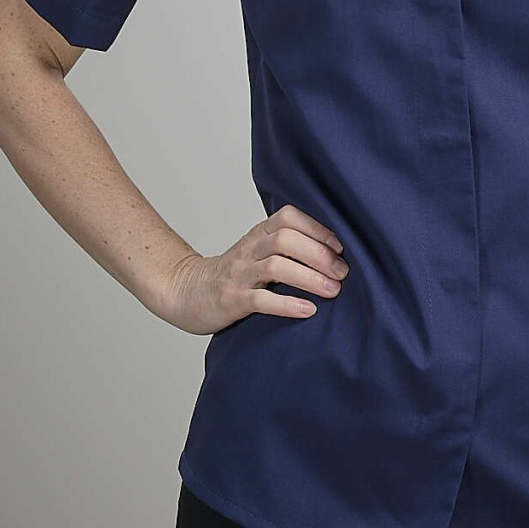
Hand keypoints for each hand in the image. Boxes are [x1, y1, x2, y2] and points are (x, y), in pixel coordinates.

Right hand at [157, 203, 348, 334]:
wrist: (185, 292)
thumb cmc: (232, 274)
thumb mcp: (257, 251)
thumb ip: (286, 246)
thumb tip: (335, 253)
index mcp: (258, 234)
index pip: (288, 217)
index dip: (317, 229)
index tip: (340, 247)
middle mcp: (249, 249)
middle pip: (285, 240)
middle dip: (319, 255)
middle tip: (342, 273)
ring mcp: (239, 274)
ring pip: (275, 267)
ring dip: (309, 277)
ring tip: (333, 290)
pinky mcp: (231, 300)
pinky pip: (260, 300)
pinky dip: (287, 304)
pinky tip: (308, 310)